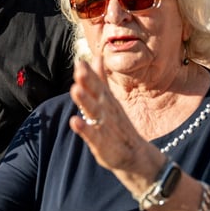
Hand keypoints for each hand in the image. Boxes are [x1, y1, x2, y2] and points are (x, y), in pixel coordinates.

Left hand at [68, 57, 142, 172]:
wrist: (135, 154)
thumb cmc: (117, 123)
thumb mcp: (109, 98)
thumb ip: (101, 79)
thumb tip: (96, 56)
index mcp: (106, 99)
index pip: (97, 83)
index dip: (89, 73)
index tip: (80, 61)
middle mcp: (106, 109)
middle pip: (96, 94)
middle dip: (88, 81)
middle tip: (80, 70)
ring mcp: (104, 125)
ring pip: (94, 111)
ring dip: (85, 100)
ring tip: (75, 89)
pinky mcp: (101, 143)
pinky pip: (92, 134)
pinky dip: (83, 128)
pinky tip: (74, 121)